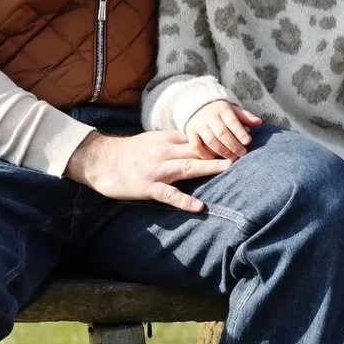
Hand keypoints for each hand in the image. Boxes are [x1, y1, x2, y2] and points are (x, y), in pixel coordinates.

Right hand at [63, 128, 233, 209]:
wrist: (100, 160)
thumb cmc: (128, 152)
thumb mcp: (152, 140)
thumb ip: (174, 141)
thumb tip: (196, 140)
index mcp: (166, 139)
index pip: (197, 136)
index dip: (218, 138)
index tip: (238, 138)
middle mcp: (164, 151)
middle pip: (197, 149)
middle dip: (220, 150)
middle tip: (243, 151)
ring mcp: (157, 170)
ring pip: (187, 167)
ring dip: (209, 167)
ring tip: (229, 167)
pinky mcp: (148, 187)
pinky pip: (169, 195)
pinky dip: (185, 201)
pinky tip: (199, 206)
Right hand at [185, 98, 261, 160]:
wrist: (198, 106)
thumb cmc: (221, 111)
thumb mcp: (233, 110)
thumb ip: (246, 117)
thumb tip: (259, 122)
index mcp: (222, 109)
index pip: (232, 121)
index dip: (240, 132)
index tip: (248, 142)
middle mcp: (209, 116)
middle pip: (221, 133)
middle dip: (233, 145)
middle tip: (242, 154)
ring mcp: (198, 125)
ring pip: (210, 141)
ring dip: (222, 151)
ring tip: (232, 159)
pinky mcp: (190, 133)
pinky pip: (196, 146)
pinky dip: (205, 155)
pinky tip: (215, 160)